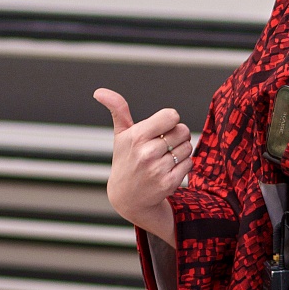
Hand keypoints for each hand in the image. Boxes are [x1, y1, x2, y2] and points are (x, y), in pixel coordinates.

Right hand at [96, 91, 191, 244]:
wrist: (128, 197)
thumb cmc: (126, 161)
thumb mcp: (120, 135)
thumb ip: (117, 110)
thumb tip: (99, 92)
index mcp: (136, 137)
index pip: (171, 116)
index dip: (170, 120)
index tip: (162, 128)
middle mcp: (146, 153)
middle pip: (182, 130)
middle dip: (177, 135)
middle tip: (164, 144)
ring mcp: (158, 169)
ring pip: (187, 147)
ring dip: (181, 150)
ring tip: (165, 157)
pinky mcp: (168, 183)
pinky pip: (189, 163)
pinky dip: (183, 165)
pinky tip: (169, 169)